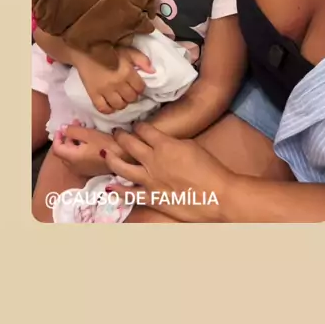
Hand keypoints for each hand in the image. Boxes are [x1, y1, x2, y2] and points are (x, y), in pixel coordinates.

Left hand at [51, 120, 131, 177]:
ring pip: (72, 155)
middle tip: (76, 124)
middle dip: (67, 137)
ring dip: (74, 142)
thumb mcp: (89, 134)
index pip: (56, 148)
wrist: (125, 158)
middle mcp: (74, 167)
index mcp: (71, 159)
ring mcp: (83, 169)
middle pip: (64, 152)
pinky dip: (80, 148)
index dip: (57, 137)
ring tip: (84, 129)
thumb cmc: (106, 145)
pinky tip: (90, 140)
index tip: (63, 127)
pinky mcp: (91, 169)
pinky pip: (80, 159)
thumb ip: (73, 131)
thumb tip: (62, 128)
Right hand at [75, 47, 154, 113]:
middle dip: (132, 96)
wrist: (85, 51)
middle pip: (131, 98)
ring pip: (119, 105)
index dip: (140, 88)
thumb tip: (153, 71)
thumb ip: (142, 60)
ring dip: (122, 103)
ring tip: (120, 98)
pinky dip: (109, 109)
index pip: (140, 88)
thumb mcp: (128, 51)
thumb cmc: (108, 50)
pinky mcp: (93, 94)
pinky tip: (111, 105)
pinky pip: (103, 108)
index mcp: (127, 72)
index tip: (137, 86)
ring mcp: (105, 90)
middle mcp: (117, 83)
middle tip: (128, 91)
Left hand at [104, 123, 233, 222]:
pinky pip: (130, 194)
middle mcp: (152, 160)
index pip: (144, 130)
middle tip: (116, 132)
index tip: (135, 125)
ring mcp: (150, 180)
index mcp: (164, 144)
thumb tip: (164, 143)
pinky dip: (118, 190)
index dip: (138, 125)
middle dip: (120, 136)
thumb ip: (173, 143)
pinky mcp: (152, 198)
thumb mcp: (191, 146)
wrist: (218, 194)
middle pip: (129, 144)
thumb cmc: (210, 168)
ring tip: (106, 152)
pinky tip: (109, 187)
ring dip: (112, 158)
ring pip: (122, 167)